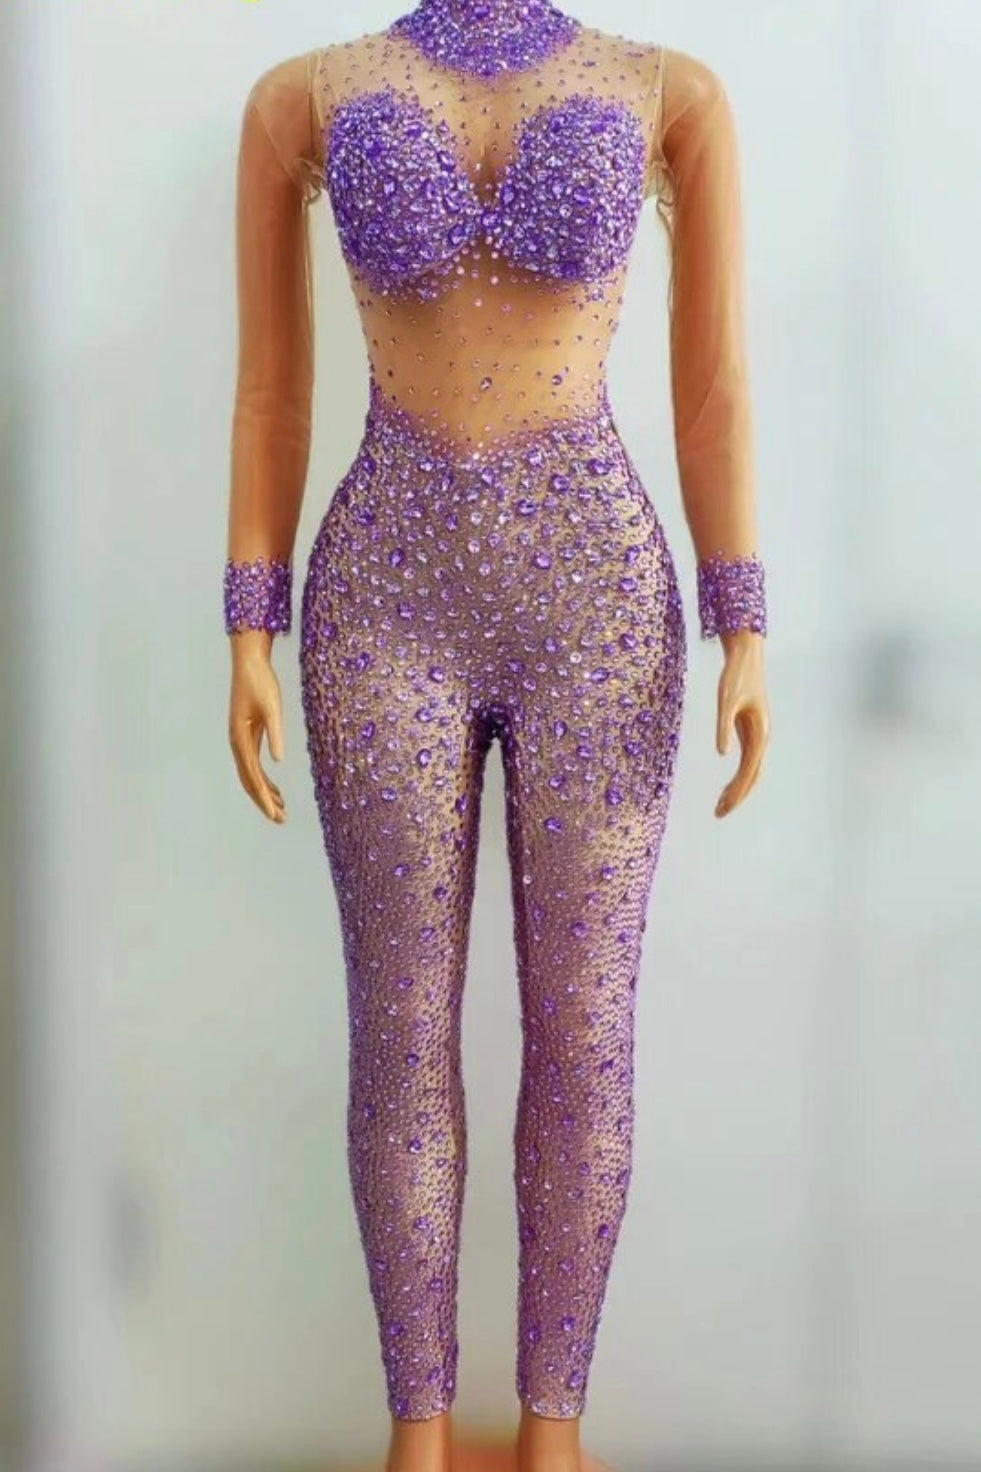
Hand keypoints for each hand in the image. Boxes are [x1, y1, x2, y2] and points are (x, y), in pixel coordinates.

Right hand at [227, 630, 286, 823]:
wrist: (249, 662)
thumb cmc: (261, 682)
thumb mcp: (273, 707)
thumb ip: (276, 734)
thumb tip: (278, 761)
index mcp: (240, 739)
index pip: (252, 777)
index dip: (264, 798)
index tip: (275, 814)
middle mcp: (237, 743)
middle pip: (249, 781)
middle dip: (264, 802)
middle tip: (281, 820)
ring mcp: (241, 740)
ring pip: (251, 775)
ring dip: (265, 793)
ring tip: (281, 810)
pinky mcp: (247, 735)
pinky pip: (254, 765)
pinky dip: (264, 780)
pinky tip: (276, 789)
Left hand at [714, 628, 769, 817]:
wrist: (746, 659)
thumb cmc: (735, 677)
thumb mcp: (725, 701)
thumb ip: (724, 727)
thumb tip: (721, 753)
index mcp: (760, 734)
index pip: (748, 772)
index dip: (737, 792)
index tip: (723, 807)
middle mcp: (762, 739)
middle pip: (752, 777)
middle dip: (737, 797)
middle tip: (718, 814)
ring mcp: (757, 737)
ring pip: (750, 773)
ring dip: (737, 791)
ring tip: (719, 807)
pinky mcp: (749, 734)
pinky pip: (746, 764)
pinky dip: (737, 779)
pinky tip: (725, 789)